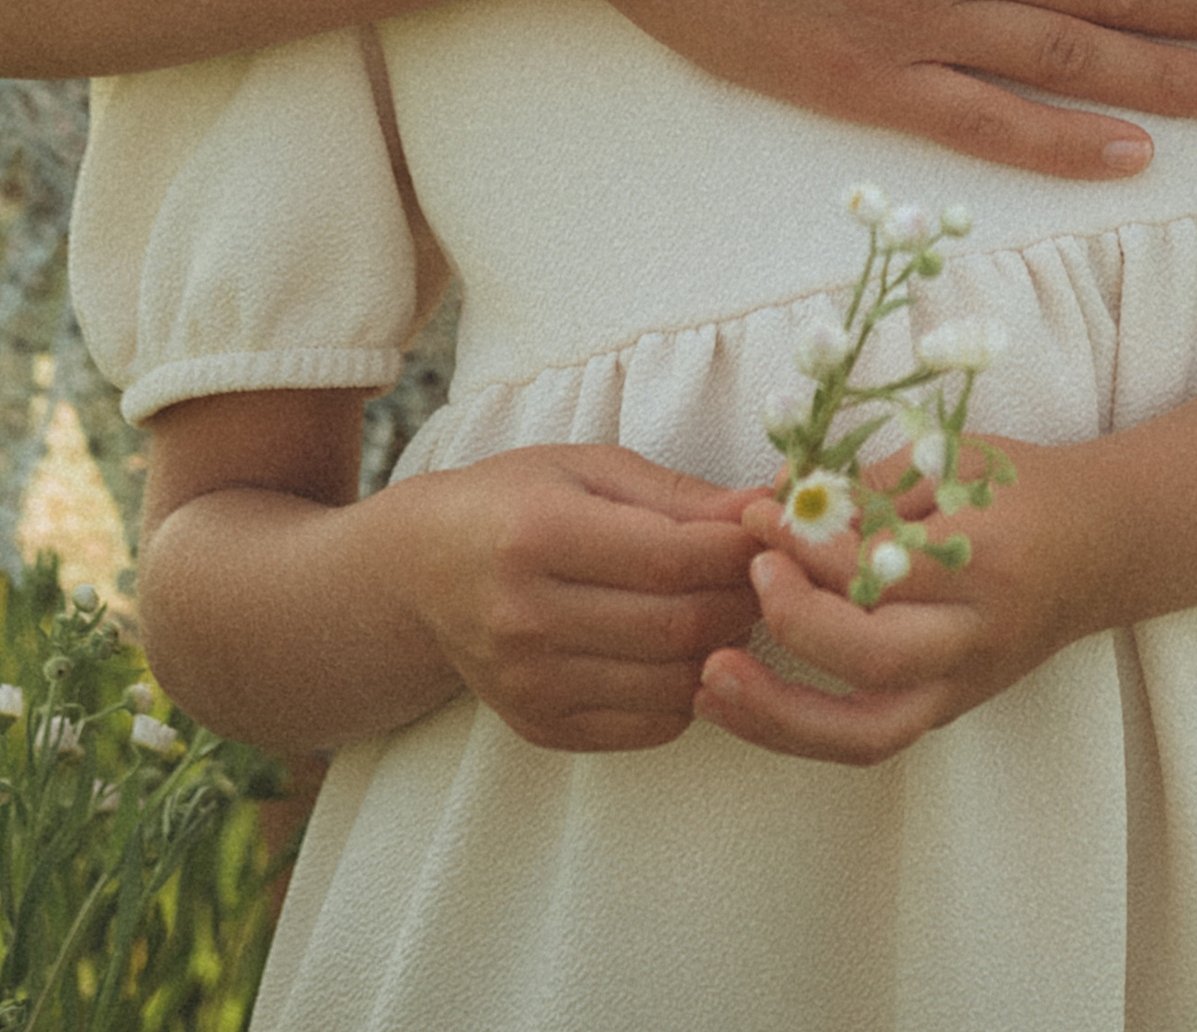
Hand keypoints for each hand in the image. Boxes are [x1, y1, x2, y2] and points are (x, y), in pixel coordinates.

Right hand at [397, 443, 761, 752]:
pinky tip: (686, 650)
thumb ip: (678, 494)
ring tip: (728, 607)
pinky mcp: (538, 728)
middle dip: (743, 600)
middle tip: (768, 574)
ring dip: (725, 650)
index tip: (773, 531)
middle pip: (677, 626)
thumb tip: (767, 507)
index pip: (670, 557)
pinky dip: (688, 692)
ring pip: (673, 684)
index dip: (739, 549)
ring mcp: (529, 684)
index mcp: (536, 534)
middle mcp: (525, 618)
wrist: (423, 571)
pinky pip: (649, 726)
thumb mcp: (587, 468)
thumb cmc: (515, 501)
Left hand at [692, 440, 1105, 765]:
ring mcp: (963, 686)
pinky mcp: (948, 712)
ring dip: (779, 718)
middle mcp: (977, 636)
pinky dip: (798, 732)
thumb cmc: (1024, 487)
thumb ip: (868, 481)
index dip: (808, 540)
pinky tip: (740, 704)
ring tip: (708, 682)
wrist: (1107, 546)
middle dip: (796, 623)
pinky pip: (868, 741)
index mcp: (986, 557)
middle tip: (750, 577)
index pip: (883, 564)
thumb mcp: (954, 456)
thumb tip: (776, 497)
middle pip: (877, 659)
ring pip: (867, 734)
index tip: (753, 512)